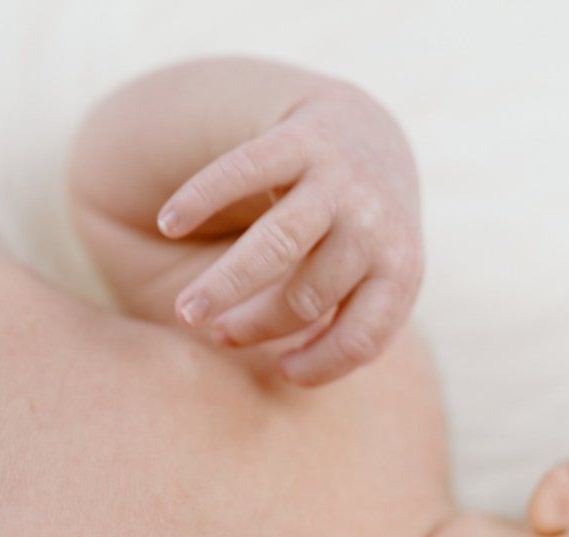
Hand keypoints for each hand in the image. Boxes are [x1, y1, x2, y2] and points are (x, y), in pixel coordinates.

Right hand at [156, 84, 422, 386]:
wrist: (367, 131)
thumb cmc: (358, 232)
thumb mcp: (372, 278)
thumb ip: (341, 321)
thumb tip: (284, 373)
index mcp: (400, 270)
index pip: (362, 336)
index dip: (322, 364)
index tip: (283, 374)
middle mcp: (376, 226)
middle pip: (308, 296)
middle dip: (258, 325)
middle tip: (218, 334)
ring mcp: (339, 181)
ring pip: (278, 243)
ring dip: (226, 284)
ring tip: (185, 314)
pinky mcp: (300, 140)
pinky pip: (243, 171)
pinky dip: (201, 198)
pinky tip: (168, 224)